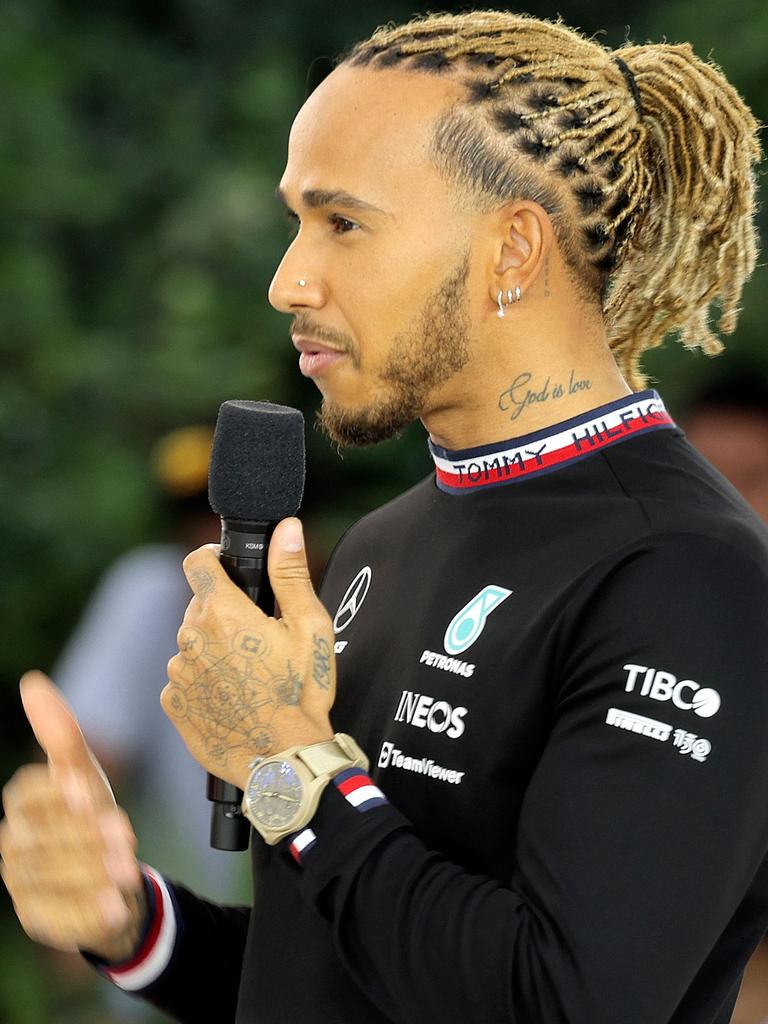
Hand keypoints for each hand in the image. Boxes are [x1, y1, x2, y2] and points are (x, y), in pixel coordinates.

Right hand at [1, 672, 145, 959]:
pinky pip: (57, 918)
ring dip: (91, 874)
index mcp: (22, 803)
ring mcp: (20, 884)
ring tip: (128, 872)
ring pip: (50, 878)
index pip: (27, 793)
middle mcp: (13, 843)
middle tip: (128, 838)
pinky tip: (115, 906)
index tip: (91, 793)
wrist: (113, 877)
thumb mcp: (85, 773)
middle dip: (86, 837)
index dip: (58, 793)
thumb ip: (60, 733)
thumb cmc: (94, 816)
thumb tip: (30, 680)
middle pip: (42, 838)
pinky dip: (87, 912)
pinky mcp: (36, 919)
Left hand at [162, 517, 334, 789]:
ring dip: (214, 649)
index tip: (228, 568)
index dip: (213, 558)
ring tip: (250, 676)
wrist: (283, 759)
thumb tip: (287, 528)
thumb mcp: (309, 627)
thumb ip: (290, 573)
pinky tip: (235, 699)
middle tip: (259, 639)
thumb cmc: (301, 693)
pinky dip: (204, 682)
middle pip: (200, 607)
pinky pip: (186, 679)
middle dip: (225, 614)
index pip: (197, 562)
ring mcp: (178, 672)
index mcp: (223, 612)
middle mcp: (191, 637)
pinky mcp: (173, 704)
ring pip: (193, 644)